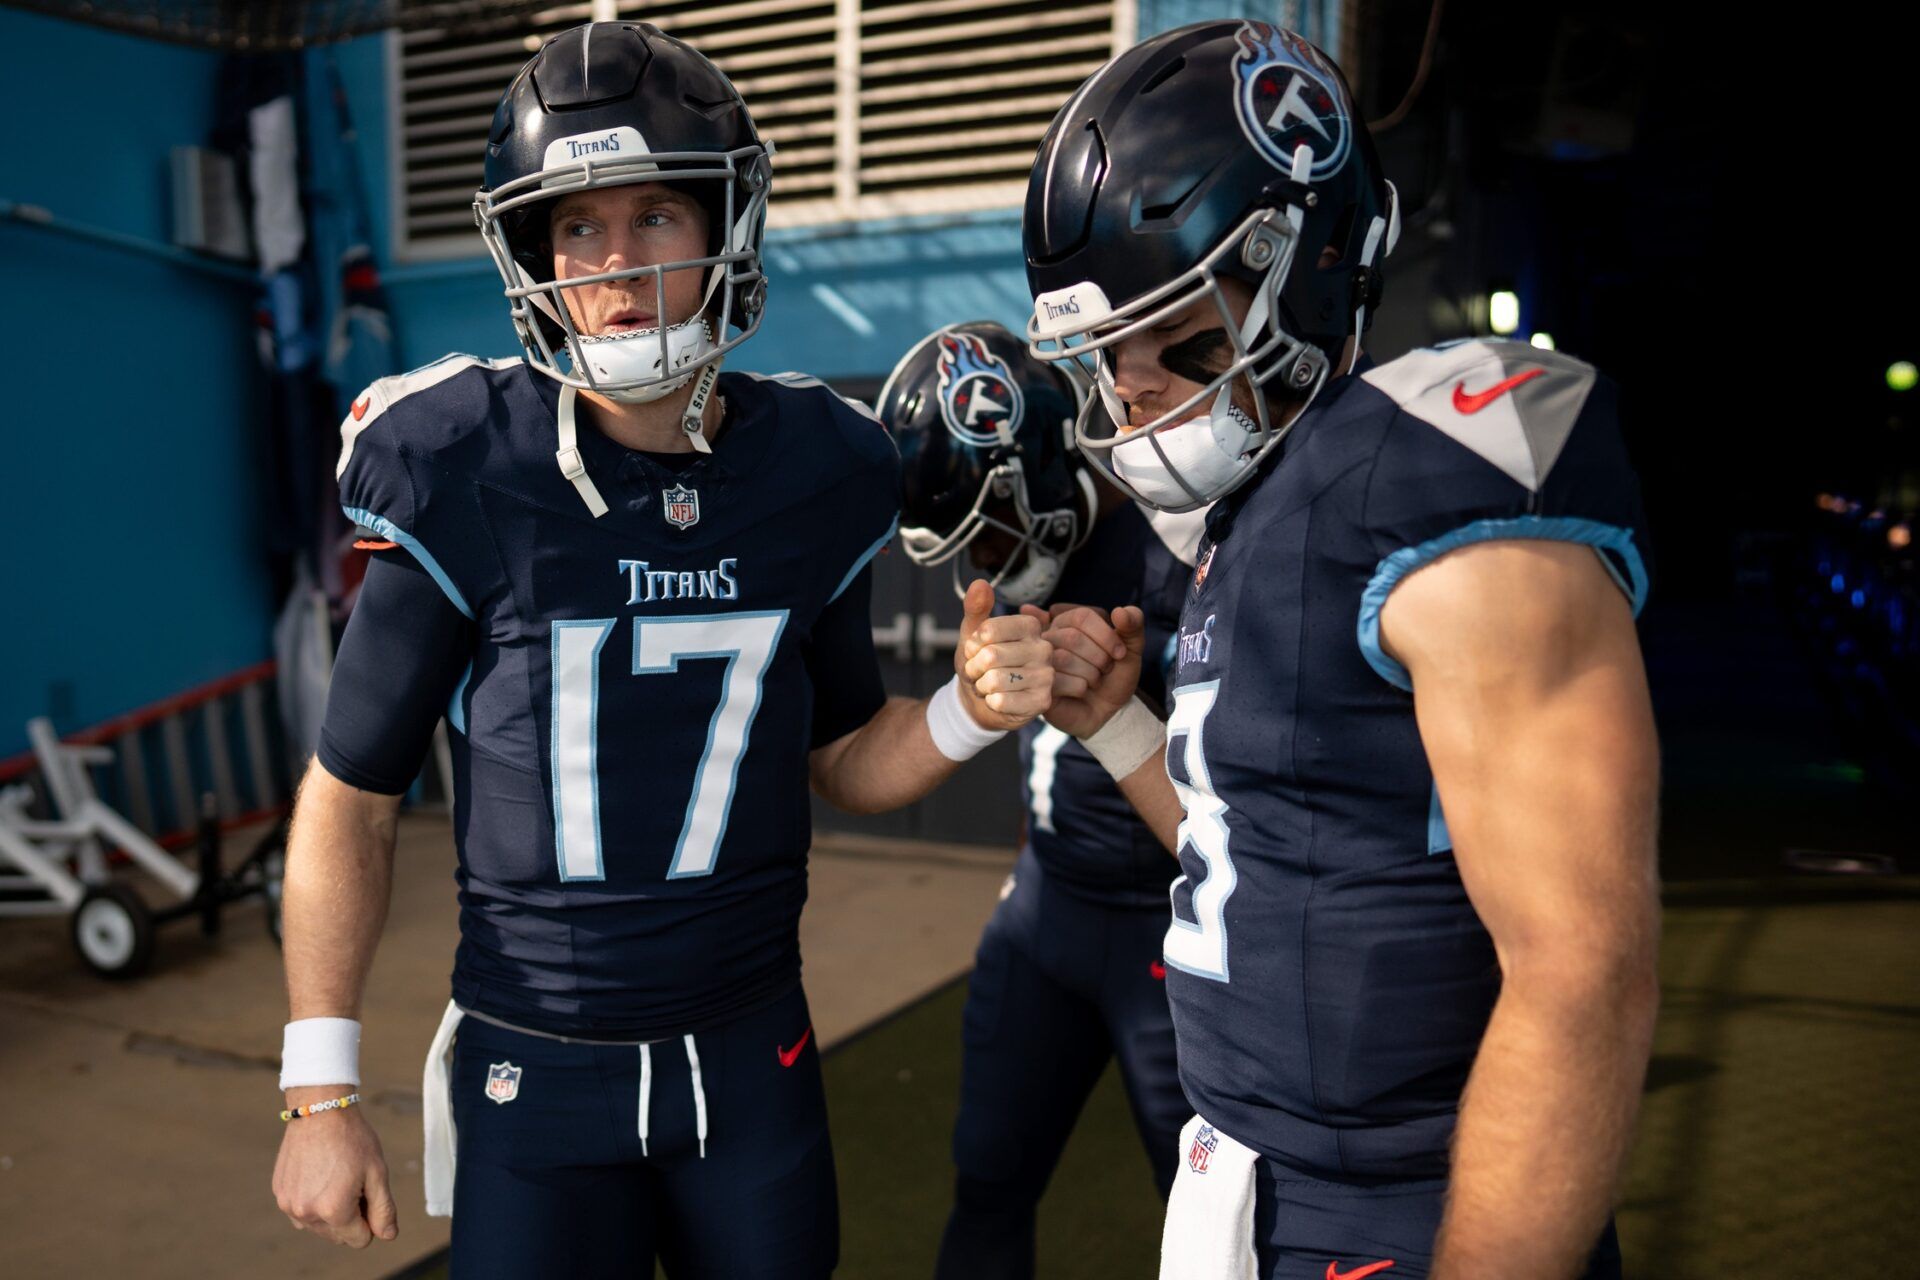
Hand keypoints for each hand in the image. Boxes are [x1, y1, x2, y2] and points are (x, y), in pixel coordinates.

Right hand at [272, 1085, 397, 1247]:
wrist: (319, 1110)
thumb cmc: (352, 1139)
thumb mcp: (377, 1173)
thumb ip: (384, 1209)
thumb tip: (387, 1235)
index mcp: (334, 1211)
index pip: (360, 1240)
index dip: (370, 1218)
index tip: (368, 1192)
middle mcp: (306, 1214)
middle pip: (339, 1236)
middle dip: (351, 1215)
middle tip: (353, 1181)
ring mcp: (289, 1205)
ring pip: (319, 1226)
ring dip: (331, 1211)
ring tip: (336, 1176)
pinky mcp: (280, 1194)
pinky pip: (302, 1212)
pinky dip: (313, 1201)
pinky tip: (319, 1174)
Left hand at [955, 578, 1052, 729]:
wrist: (984, 699)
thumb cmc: (981, 663)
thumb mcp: (973, 633)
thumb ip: (976, 608)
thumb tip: (980, 584)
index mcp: (1030, 625)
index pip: (989, 630)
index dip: (973, 644)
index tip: (975, 650)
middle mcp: (1044, 647)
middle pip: (991, 656)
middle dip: (975, 667)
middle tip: (980, 671)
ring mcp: (1046, 675)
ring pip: (995, 680)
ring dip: (982, 686)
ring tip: (988, 685)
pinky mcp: (1042, 701)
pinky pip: (1001, 701)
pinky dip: (991, 702)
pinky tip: (998, 700)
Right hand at [1040, 603, 1144, 738]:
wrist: (1109, 710)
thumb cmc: (1114, 675)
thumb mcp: (1131, 647)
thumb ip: (1133, 624)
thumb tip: (1120, 611)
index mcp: (1068, 622)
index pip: (1082, 615)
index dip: (1106, 635)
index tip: (1120, 653)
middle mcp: (1049, 638)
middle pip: (1072, 637)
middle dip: (1100, 658)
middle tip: (1105, 670)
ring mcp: (1040, 661)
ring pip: (1064, 659)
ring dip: (1091, 674)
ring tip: (1093, 681)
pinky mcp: (1038, 684)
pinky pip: (1059, 681)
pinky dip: (1080, 689)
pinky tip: (1081, 692)